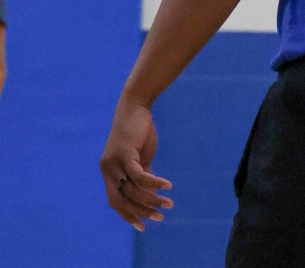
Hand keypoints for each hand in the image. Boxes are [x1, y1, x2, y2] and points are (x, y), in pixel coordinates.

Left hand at [99, 98, 173, 230]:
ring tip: (168, 204)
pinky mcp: (125, 154)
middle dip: (140, 211)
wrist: (134, 107)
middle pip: (121, 200)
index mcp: (109, 172)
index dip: (128, 215)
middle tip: (159, 217)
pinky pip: (139, 176)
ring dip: (151, 199)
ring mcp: (114, 163)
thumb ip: (143, 174)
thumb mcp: (141, 156)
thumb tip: (152, 192)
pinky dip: (154, 183)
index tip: (143, 226)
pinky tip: (167, 186)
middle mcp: (108, 170)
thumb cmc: (138, 131)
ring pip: (131, 190)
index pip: (115, 201)